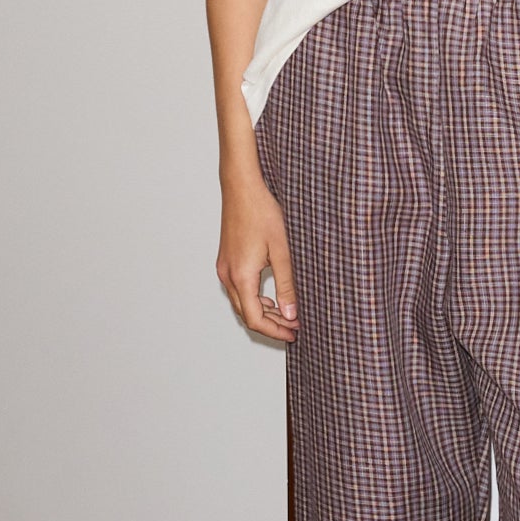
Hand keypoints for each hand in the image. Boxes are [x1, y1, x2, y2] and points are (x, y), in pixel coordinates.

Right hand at [217, 172, 299, 342]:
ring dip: (263, 312)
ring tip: (287, 313)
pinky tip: (271, 296)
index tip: (294, 333)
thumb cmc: (262, 212)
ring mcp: (225, 268)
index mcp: (241, 276)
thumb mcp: (283, 251)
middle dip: (271, 324)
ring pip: (241, 303)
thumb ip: (287, 285)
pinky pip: (238, 289)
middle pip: (247, 314)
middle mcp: (228, 275)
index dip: (275, 331)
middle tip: (295, 325)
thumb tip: (290, 314)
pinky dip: (254, 298)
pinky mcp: (227, 260)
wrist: (242, 187)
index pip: (255, 319)